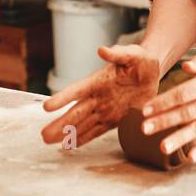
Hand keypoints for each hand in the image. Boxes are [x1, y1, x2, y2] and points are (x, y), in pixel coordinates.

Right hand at [40, 44, 162, 148]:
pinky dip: (84, 138)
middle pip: (75, 112)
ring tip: (50, 142)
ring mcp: (105, 109)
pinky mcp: (115, 119)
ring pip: (82, 124)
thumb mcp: (132, 54)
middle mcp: (98, 97)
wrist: (152, 72)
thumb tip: (102, 50)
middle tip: (43, 135)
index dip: (62, 99)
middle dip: (59, 124)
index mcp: (98, 80)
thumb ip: (117, 54)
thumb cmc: (141, 59)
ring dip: (67, 133)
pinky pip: (97, 131)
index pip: (77, 91)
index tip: (47, 107)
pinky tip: (70, 145)